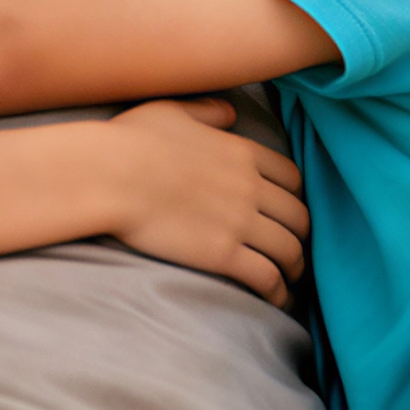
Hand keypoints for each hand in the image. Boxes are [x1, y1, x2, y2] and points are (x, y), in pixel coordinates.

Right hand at [104, 98, 309, 306]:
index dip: (295, 198)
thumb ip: (206, 111)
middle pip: (298, 217)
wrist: (109, 175)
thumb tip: (229, 112)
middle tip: (292, 250)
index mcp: (241, 152)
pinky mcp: (223, 253)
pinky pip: (267, 277)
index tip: (286, 212)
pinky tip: (275, 298)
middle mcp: (250, 186)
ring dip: (295, 268)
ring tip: (289, 281)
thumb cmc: (130, 141)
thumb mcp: (171, 111)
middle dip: (300, 236)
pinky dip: (278, 291)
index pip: (291, 178)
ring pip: (290, 250)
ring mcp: (239, 221)